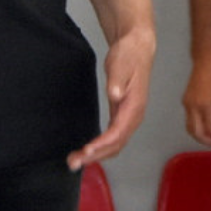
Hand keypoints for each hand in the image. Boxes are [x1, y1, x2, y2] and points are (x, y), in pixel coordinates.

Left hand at [69, 28, 153, 169]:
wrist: (137, 48)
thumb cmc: (129, 55)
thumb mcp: (121, 64)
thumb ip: (118, 80)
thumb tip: (115, 95)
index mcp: (135, 106)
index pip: (119, 132)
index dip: (102, 144)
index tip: (86, 151)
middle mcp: (133, 116)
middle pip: (116, 144)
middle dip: (96, 156)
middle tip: (74, 162)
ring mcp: (128, 117)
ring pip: (114, 144)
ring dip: (96, 155)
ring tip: (76, 160)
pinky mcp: (121, 116)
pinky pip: (112, 138)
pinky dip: (100, 147)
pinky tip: (87, 151)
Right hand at [182, 50, 210, 147]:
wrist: (207, 58)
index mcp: (208, 104)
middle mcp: (194, 106)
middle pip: (199, 134)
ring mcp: (187, 104)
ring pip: (191, 130)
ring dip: (202, 138)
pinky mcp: (185, 102)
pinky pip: (189, 121)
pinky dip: (197, 129)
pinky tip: (208, 127)